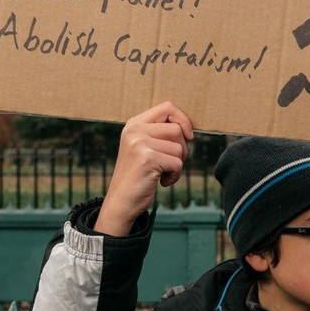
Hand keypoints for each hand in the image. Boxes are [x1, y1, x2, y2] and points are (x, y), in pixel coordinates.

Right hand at [95, 102, 193, 235]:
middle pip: (177, 129)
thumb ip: (160, 134)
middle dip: (182, 149)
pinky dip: (175, 176)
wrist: (120, 202)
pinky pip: (177, 163)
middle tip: (170, 163)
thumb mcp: (144, 148)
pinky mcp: (147, 158)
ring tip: (162, 173)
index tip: (188, 136)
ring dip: (177, 165)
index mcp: (134, 124)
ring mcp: (139, 143)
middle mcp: (134, 130)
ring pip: (179, 148)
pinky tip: (162, 182)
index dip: (183, 120)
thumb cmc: (137, 176)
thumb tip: (188, 129)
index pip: (167, 107)